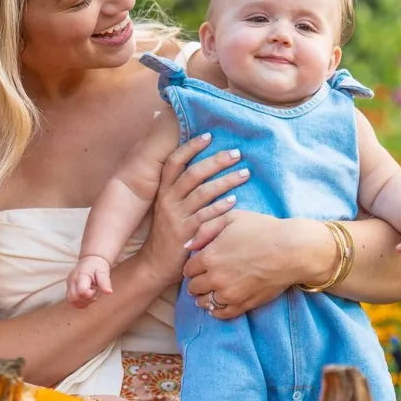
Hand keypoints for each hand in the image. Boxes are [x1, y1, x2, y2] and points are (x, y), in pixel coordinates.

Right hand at [66, 254, 112, 307]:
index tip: (95, 289)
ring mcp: (69, 284)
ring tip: (91, 295)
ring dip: (83, 302)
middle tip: (94, 292)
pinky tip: (87, 298)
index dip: (90, 295)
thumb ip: (105, 282)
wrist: (91, 260)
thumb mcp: (103, 272)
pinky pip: (70, 300)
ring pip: (71, 300)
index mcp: (80, 275)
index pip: (81, 292)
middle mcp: (72, 280)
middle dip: (87, 299)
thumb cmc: (97, 266)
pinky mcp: (69, 287)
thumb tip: (109, 292)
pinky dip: (79, 302)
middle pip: (75, 298)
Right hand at [137, 133, 249, 285]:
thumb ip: (179, 189)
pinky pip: (205, 216)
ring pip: (203, 192)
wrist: (155, 263)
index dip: (190, 147)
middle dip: (216, 161)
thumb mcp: (167, 208)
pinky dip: (220, 207)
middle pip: (193, 174)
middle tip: (237, 153)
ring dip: (225, 181)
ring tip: (244, 173)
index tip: (209, 136)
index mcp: (163, 191)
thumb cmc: (168, 233)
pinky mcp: (186, 233)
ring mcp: (176, 217)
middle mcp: (168, 200)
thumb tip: (197, 167)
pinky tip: (234, 200)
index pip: (174, 162)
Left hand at [182, 210, 300, 319]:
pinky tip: (220, 303)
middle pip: (193, 288)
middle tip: (203, 278)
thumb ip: (205, 229)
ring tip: (211, 291)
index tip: (200, 265)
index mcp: (209, 256)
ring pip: (205, 302)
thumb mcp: (232, 218)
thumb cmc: (263, 230)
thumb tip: (188, 245)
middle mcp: (215, 278)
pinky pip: (221, 314)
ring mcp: (229, 294)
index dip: (193, 266)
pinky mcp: (243, 304)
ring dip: (205, 297)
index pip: (188, 269)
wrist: (292, 250)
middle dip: (197, 282)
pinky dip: (217, 310)